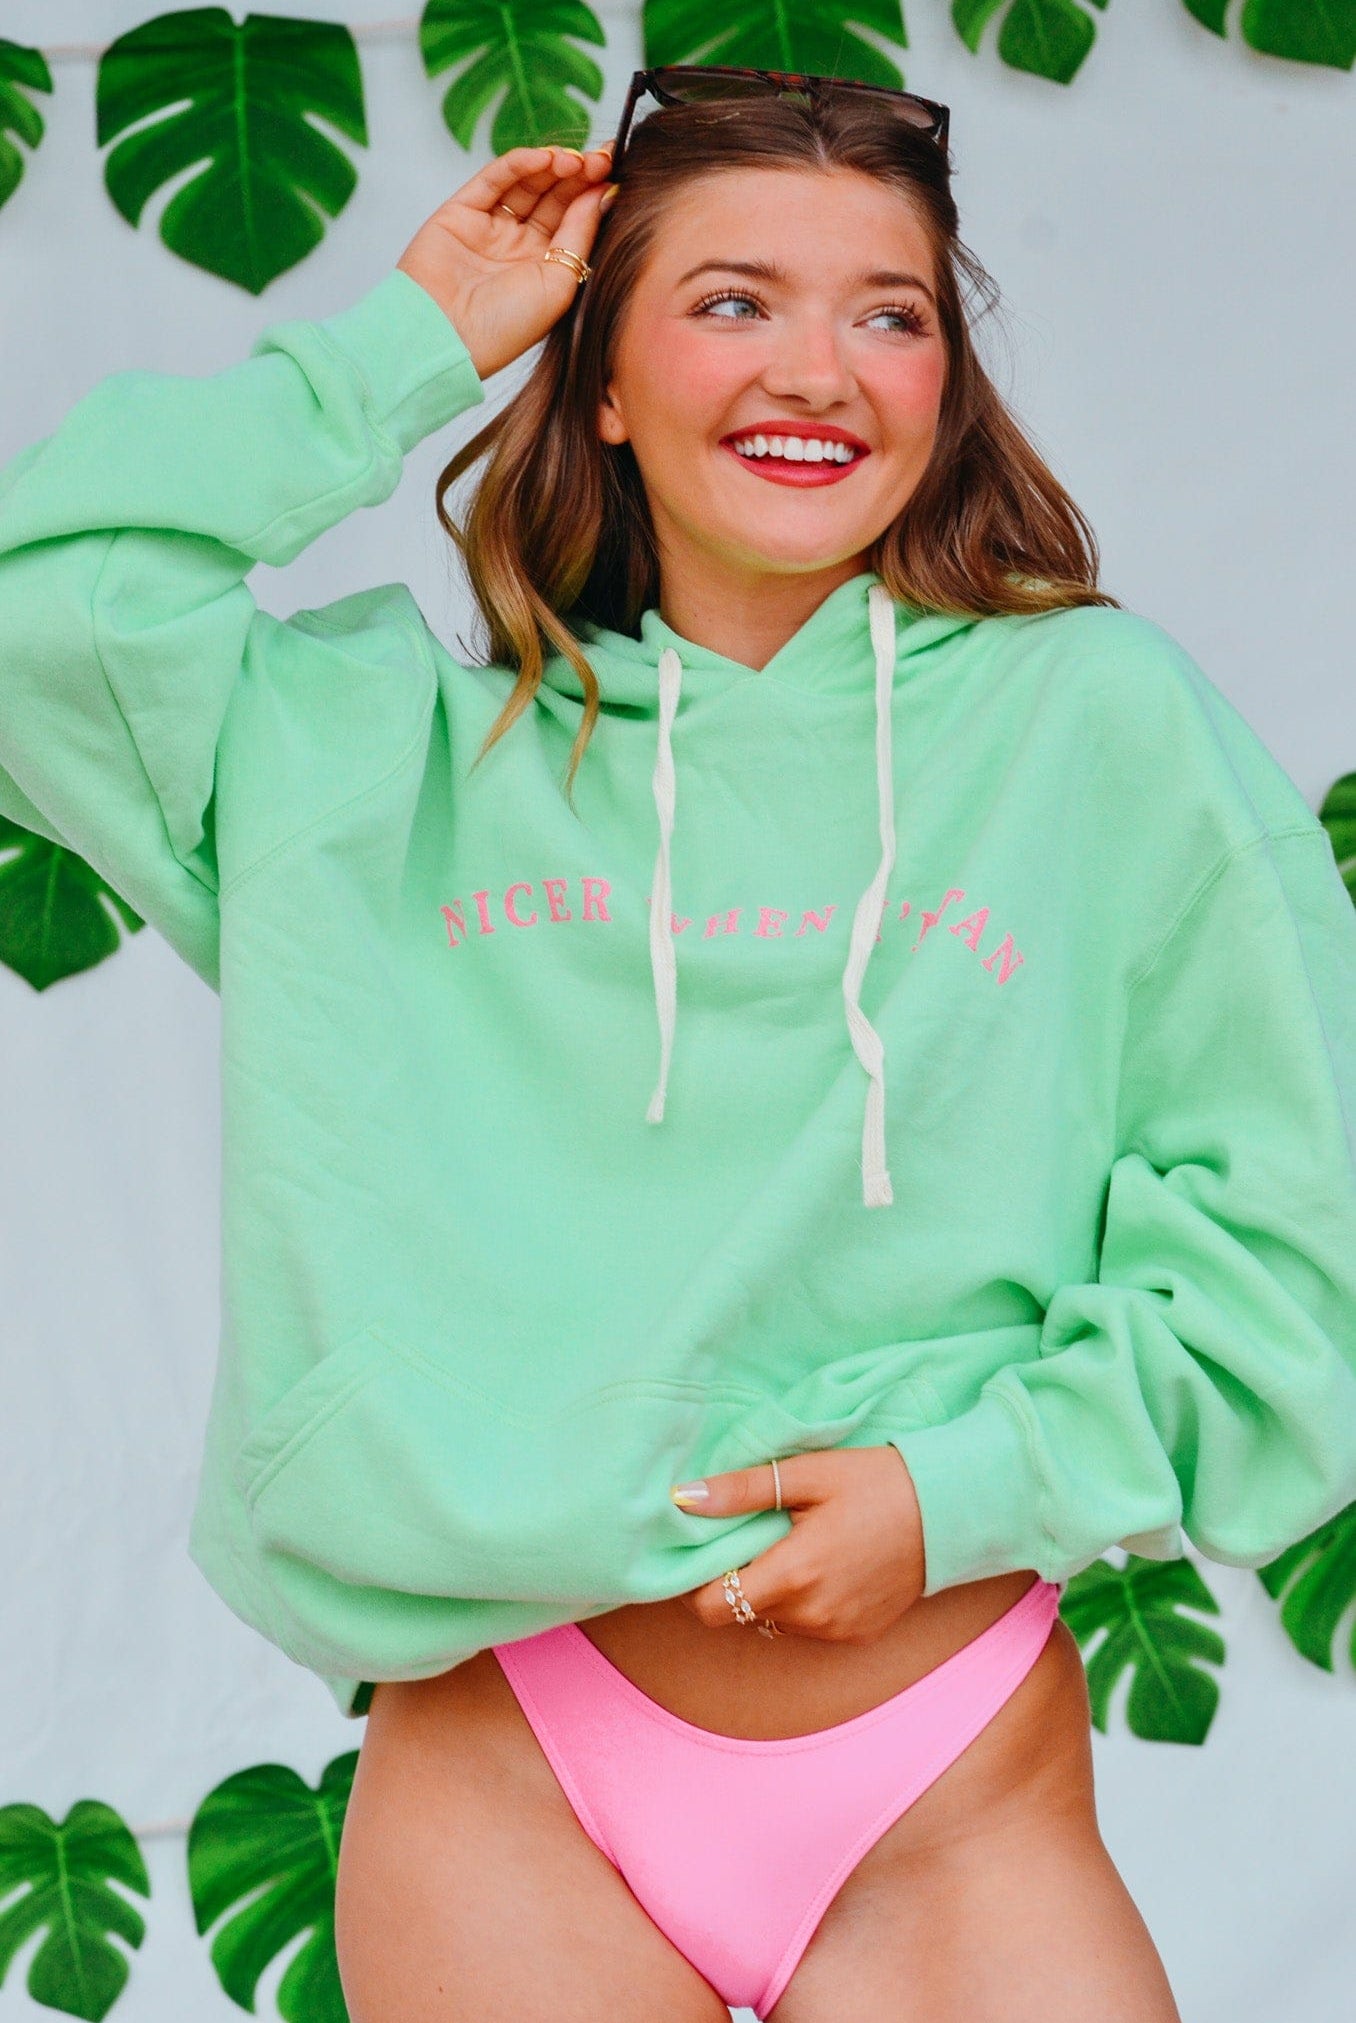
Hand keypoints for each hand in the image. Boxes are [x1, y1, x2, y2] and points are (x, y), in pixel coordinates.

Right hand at [395, 141, 616, 381]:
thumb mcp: (559, 283)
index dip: (593, 193)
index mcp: (545, 270)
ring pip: (527, 184)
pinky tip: (543, 158)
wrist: (446, 337)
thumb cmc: (505, 328)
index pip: (574, 220)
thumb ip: (580, 234)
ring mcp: (490, 229)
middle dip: (578, 175)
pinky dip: (518, 164)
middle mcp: (519, 247)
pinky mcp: (461, 213)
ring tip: (574, 159)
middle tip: (600, 159)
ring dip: (552, 166)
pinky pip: (494, 180)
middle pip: (554, 197)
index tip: (615, 171)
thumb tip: (603, 193)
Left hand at [671, 1446, 926, 1641]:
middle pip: (740, 1612)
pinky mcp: (857, 1635)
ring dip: (769, 1589)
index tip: (702, 1550)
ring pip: (773, 1620)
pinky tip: (823, 1562)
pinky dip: (801, 1600)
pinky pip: (807, 1625)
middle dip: (735, 1578)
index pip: (710, 1608)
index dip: (695, 1582)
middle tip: (750, 1534)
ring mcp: (836, 1631)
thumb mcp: (808, 1473)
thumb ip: (742, 1491)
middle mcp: (811, 1615)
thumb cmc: (878, 1482)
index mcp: (793, 1575)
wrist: (950, 1511)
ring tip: (792, 1543)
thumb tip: (682, 1499)